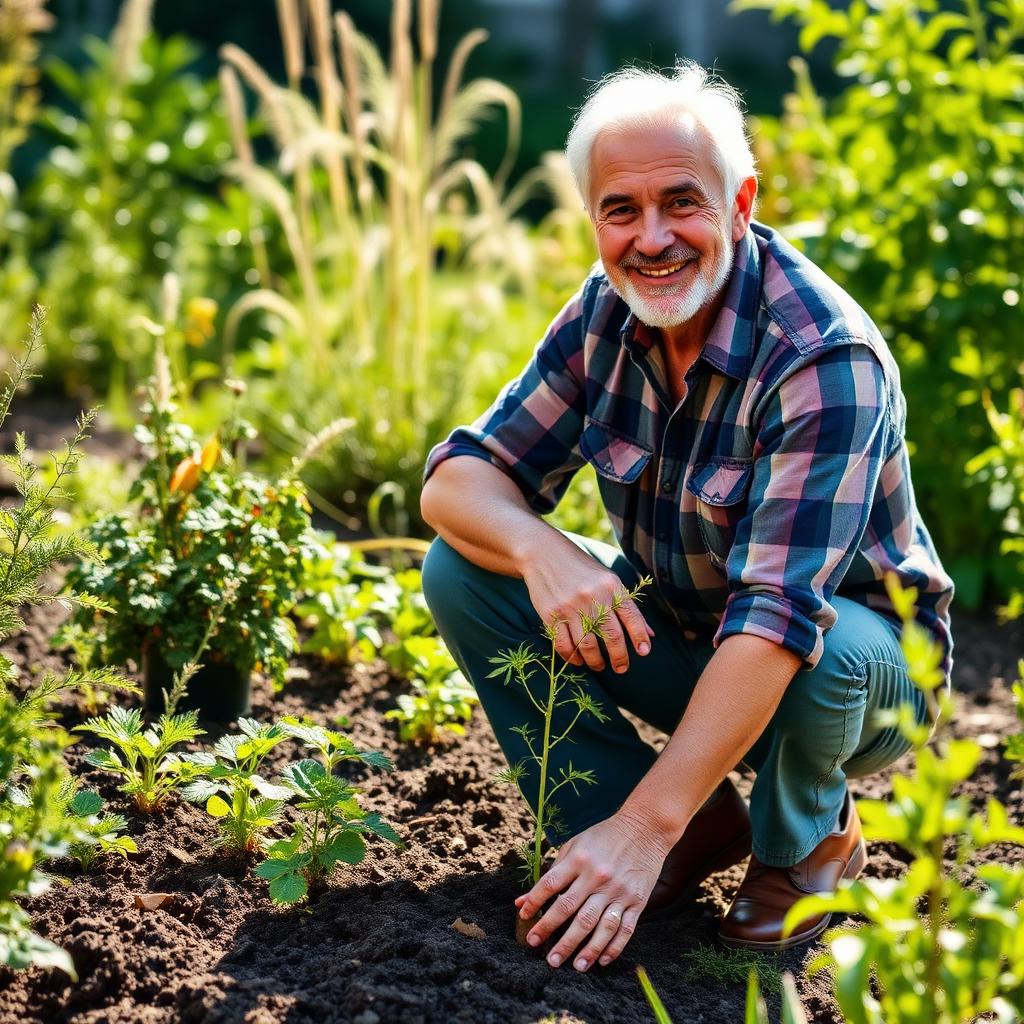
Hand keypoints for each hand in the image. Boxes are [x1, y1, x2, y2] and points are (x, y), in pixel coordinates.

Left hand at [514, 813, 670, 970]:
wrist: (645, 828)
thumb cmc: (604, 837)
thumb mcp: (575, 845)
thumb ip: (552, 872)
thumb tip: (522, 901)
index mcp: (579, 859)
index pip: (550, 884)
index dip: (534, 902)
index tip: (523, 918)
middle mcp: (597, 876)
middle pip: (571, 910)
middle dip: (554, 934)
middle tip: (544, 956)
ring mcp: (618, 890)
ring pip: (598, 926)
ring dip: (585, 949)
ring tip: (573, 966)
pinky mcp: (637, 901)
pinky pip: (624, 929)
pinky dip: (613, 947)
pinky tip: (601, 960)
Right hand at [518, 536, 653, 673]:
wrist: (544, 553)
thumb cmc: (581, 569)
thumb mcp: (608, 580)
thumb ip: (627, 606)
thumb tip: (650, 635)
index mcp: (611, 586)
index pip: (632, 617)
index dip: (640, 637)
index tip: (643, 652)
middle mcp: (593, 597)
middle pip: (612, 636)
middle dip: (619, 658)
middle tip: (621, 668)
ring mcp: (570, 607)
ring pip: (588, 645)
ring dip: (595, 661)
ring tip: (599, 665)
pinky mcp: (551, 614)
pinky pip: (564, 644)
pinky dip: (572, 657)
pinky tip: (578, 660)